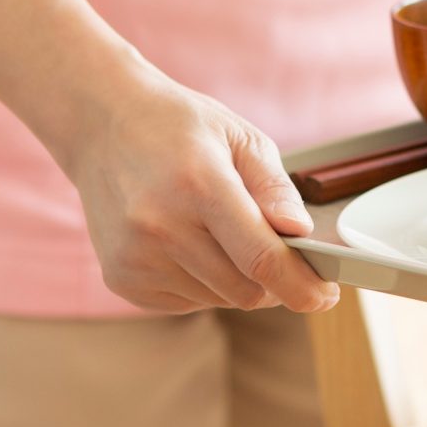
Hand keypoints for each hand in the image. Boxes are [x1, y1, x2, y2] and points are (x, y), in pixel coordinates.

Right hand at [63, 73, 339, 315]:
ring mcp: (136, 258)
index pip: (261, 259)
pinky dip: (203, 282)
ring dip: (236, 279)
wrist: (101, 124)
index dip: (301, 286)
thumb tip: (301, 234)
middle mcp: (161, 227)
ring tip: (217, 230)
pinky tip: (188, 241)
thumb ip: (275, 188)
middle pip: (245, 291)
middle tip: (276, 250)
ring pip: (219, 300)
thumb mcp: (238, 137)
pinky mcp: (121, 279)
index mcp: (199, 185)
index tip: (325, 295)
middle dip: (273, 280)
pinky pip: (187, 302)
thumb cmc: (177, 127)